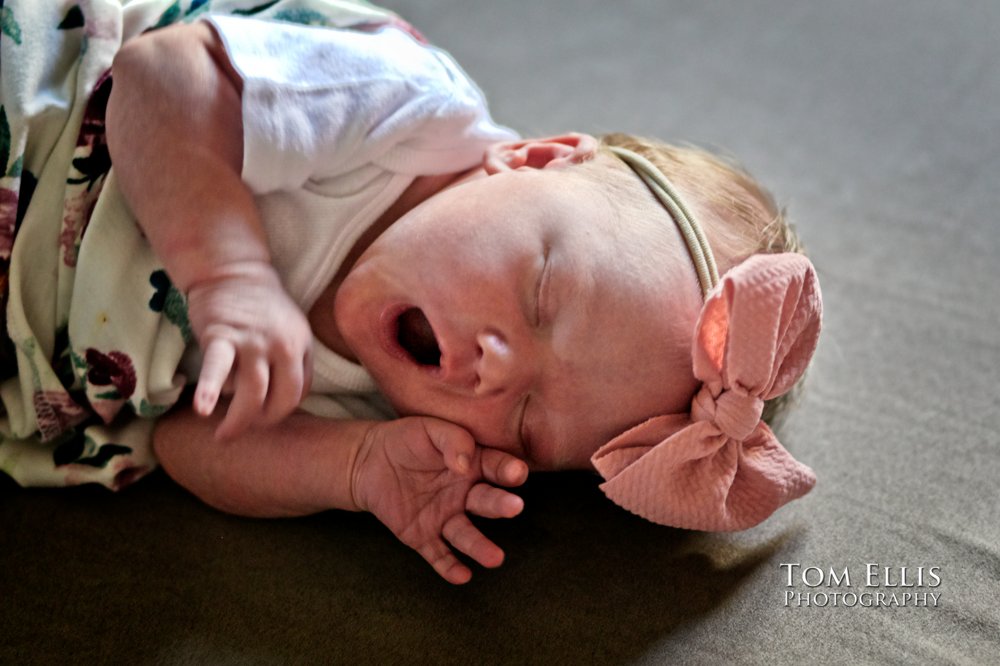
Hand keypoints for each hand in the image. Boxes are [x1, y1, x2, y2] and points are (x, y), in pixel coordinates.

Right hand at [186, 261, 312, 439]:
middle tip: (241, 430)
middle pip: (279, 400)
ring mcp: (253, 340)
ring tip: (223, 436)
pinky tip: (203, 410)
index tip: (260, 417)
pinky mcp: (222, 335)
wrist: (234, 272)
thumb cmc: (261, 310)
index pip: (297, 394)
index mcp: (301, 346)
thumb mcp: (291, 333)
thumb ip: (291, 365)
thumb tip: (277, 405)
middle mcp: (282, 345)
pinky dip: (210, 390)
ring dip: (237, 421)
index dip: (278, 412)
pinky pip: (218, 368)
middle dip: (260, 422)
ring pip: (251, 392)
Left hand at [352, 417, 528, 583]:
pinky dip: (449, 567)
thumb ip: (452, 441)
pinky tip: (462, 576)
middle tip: (515, 507)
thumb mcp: (429, 429)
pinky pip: (438, 554)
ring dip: (480, 547)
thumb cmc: (406, 439)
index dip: (507, 469)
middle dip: (501, 505)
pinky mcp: (423, 537)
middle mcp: (464, 494)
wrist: (369, 461)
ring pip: (465, 535)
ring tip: (495, 558)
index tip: (517, 473)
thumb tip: (464, 464)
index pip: (495, 467)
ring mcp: (445, 517)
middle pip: (486, 501)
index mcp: (472, 464)